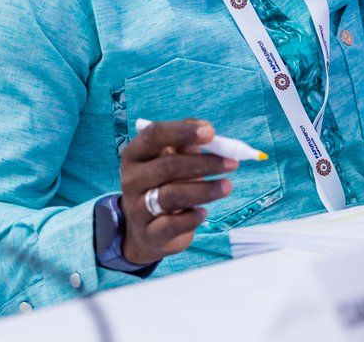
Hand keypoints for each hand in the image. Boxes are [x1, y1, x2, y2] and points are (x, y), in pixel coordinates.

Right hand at [117, 119, 236, 264]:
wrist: (147, 231)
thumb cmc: (165, 185)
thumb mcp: (172, 159)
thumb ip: (187, 142)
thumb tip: (208, 129)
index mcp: (135, 154)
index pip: (154, 135)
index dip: (183, 132)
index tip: (211, 132)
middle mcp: (131, 179)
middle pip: (167, 166)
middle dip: (203, 163)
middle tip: (232, 163)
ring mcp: (136, 208)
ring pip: (171, 195)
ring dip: (204, 190)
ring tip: (227, 186)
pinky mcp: (148, 234)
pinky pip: (171, 225)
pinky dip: (191, 218)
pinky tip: (203, 213)